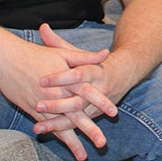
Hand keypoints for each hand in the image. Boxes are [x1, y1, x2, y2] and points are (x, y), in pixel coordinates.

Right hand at [0, 32, 107, 160]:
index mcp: (65, 78)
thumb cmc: (36, 53)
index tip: (114, 112)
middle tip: (102, 143)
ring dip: (72, 141)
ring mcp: (42, 104)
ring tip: (83, 156)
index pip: (87, 92)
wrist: (6, 58)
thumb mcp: (63, 53)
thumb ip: (85, 57)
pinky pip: (47, 126)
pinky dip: (56, 136)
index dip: (100, 101)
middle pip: (75, 114)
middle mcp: (55, 94)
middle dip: (89, 129)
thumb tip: (106, 54)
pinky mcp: (32, 110)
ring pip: (61, 126)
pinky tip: (65, 147)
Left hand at [30, 25, 125, 150]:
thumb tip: (42, 28)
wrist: (123, 75)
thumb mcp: (79, 53)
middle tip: (38, 105)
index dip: (60, 78)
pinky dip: (61, 131)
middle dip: (57, 104)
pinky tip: (46, 132)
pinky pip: (76, 126)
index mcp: (94, 71)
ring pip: (76, 117)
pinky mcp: (92, 116)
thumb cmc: (94, 63)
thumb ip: (58, 43)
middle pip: (77, 100)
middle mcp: (97, 90)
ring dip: (57, 123)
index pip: (77, 74)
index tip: (42, 80)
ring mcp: (96, 106)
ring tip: (38, 126)